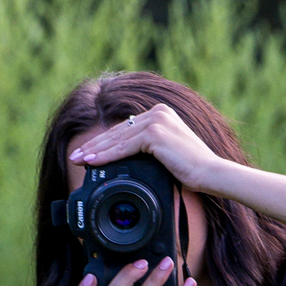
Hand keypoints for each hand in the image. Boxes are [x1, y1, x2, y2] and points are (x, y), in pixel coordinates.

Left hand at [68, 101, 224, 193]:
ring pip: (117, 139)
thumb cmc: (193, 169)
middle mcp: (158, 112)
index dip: (104, 141)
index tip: (87, 151)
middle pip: (118, 132)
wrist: (210, 173)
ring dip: (94, 151)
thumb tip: (127, 155)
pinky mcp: (154, 133)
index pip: (125, 128)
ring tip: (78, 160)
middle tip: (75, 156)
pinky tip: (92, 162)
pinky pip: (123, 148)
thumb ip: (149, 147)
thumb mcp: (168, 152)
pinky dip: (105, 156)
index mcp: (161, 113)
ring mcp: (156, 120)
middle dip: (94, 145)